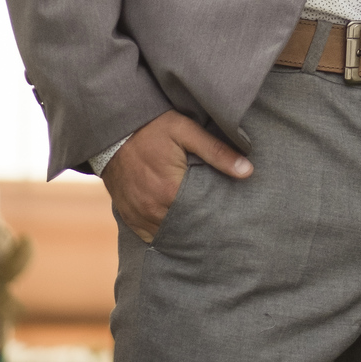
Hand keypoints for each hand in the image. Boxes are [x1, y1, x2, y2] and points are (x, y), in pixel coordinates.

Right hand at [102, 110, 252, 243]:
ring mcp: (137, 214)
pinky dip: (162, 233)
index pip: (202, 216)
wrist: (112, 128)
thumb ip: (217, 151)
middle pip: (185, 228)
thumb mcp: (186, 130)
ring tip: (200, 228)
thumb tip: (248, 171)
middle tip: (219, 227)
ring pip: (167, 234)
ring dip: (182, 232)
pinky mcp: (127, 215)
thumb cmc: (152, 126)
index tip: (230, 218)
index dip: (217, 217)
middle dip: (201, 227)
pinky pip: (148, 235)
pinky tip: (177, 228)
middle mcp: (152, 209)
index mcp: (170, 190)